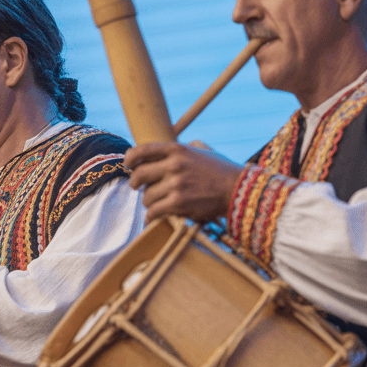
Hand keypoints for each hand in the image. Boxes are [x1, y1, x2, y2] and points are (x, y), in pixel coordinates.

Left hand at [124, 141, 245, 222]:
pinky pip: (154, 212)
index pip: (143, 150)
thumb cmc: (221, 171)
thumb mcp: (202, 150)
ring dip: (149, 202)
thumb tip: (164, 151)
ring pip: (146, 196)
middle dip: (135, 183)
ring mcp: (176, 185)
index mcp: (178, 149)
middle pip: (139, 174)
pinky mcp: (179, 203)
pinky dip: (151, 217)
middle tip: (137, 187)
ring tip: (156, 203)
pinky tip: (152, 218)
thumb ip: (183, 148)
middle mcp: (174, 165)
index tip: (128, 164)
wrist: (239, 190)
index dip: (130, 158)